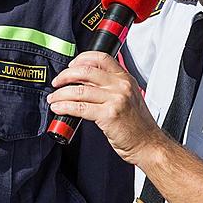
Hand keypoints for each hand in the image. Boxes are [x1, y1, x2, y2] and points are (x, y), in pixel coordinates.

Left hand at [48, 52, 163, 164]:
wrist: (148, 144)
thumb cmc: (137, 124)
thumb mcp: (128, 97)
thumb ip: (111, 86)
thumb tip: (84, 81)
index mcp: (125, 78)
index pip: (101, 58)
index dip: (82, 59)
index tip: (70, 65)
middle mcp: (121, 86)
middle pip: (86, 71)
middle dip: (65, 75)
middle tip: (57, 82)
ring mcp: (116, 99)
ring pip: (79, 90)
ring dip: (61, 94)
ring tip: (53, 98)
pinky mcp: (109, 115)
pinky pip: (80, 108)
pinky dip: (65, 107)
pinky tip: (59, 108)